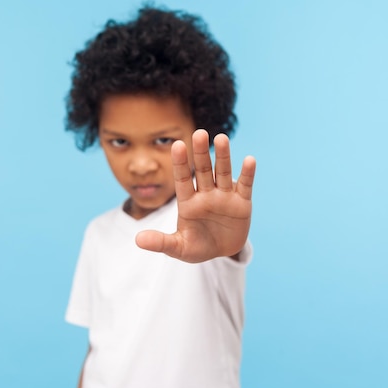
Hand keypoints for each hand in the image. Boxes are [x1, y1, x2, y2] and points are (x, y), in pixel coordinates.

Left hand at [135, 129, 255, 262]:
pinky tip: (249, 160)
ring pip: (222, 173)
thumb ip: (160, 242)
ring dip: (223, 156)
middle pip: (202, 170)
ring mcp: (224, 196)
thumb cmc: (197, 247)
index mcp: (188, 202)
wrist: (222, 253)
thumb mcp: (178, 248)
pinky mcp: (242, 203)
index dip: (180, 163)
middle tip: (199, 133)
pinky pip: (244, 185)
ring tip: (221, 138)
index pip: (182, 179)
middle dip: (200, 153)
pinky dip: (247, 174)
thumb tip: (137, 240)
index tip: (176, 144)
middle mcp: (205, 195)